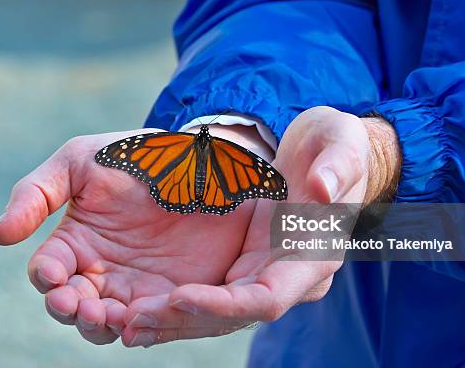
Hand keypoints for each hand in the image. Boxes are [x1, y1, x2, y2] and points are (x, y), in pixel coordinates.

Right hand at [0, 125, 272, 344]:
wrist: (192, 158)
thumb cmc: (130, 154)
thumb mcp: (80, 161)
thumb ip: (36, 193)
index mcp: (73, 242)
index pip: (47, 270)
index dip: (46, 276)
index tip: (53, 273)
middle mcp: (97, 270)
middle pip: (72, 306)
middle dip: (70, 310)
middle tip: (79, 305)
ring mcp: (132, 284)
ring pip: (106, 321)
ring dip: (100, 324)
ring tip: (108, 315)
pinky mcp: (167, 292)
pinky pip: (149, 318)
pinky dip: (141, 324)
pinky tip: (142, 318)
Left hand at [121, 107, 400, 346]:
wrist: (323, 156)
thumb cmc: (335, 148)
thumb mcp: (340, 143)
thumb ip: (338, 165)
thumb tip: (321, 189)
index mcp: (311, 257)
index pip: (268, 298)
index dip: (225, 305)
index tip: (180, 297)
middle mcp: (286, 276)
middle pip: (232, 315)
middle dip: (184, 319)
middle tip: (133, 320)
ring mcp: (263, 274)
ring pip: (214, 313)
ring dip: (171, 320)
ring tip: (123, 322)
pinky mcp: (243, 267)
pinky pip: (206, 295)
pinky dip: (173, 305)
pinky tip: (135, 307)